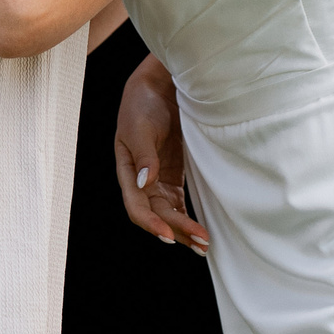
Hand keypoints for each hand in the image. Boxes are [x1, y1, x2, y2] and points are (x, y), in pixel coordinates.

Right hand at [114, 53, 207, 252]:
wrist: (158, 88)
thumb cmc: (142, 104)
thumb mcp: (141, 127)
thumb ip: (144, 156)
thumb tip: (146, 183)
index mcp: (128, 170)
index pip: (136, 206)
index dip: (151, 223)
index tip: (169, 235)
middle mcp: (141, 180)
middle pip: (156, 214)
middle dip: (177, 230)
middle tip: (201, 243)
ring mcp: (157, 179)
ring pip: (169, 213)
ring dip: (185, 230)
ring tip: (205, 245)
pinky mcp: (172, 176)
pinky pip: (178, 203)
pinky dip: (188, 217)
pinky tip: (202, 230)